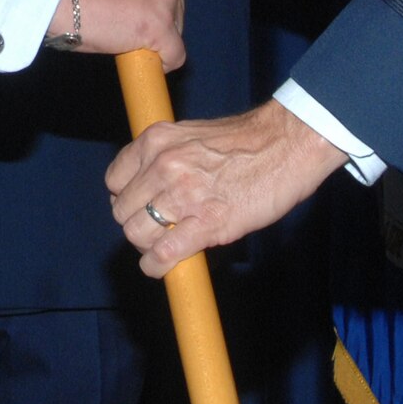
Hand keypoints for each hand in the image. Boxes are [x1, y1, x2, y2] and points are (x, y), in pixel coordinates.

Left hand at [105, 100, 347, 276]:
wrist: (288, 144)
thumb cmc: (247, 140)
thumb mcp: (193, 136)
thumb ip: (168, 158)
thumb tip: (152, 187)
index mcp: (157, 141)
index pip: (114, 179)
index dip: (125, 198)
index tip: (139, 206)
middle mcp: (163, 165)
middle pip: (122, 211)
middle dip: (135, 224)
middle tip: (155, 230)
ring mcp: (183, 195)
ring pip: (136, 233)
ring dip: (146, 247)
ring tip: (161, 248)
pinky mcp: (207, 223)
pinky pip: (163, 253)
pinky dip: (157, 266)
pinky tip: (163, 267)